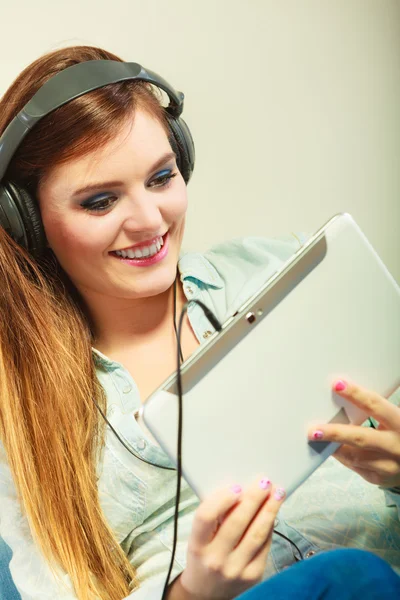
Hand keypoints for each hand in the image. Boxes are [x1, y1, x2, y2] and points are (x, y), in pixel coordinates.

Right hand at [174, 477, 285, 599]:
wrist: (206, 594)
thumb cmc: (203, 557)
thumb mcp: (199, 538)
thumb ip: (214, 517)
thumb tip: (240, 490)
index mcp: (197, 546)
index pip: (206, 518)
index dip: (222, 500)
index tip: (236, 487)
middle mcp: (216, 559)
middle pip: (237, 523)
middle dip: (253, 499)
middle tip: (263, 482)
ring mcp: (236, 569)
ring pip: (256, 534)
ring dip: (269, 510)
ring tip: (277, 493)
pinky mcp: (253, 576)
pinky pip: (265, 546)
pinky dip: (270, 526)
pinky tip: (273, 512)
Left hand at [308, 379, 399, 487]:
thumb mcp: (394, 418)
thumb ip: (376, 409)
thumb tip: (343, 392)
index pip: (375, 406)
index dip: (356, 394)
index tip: (337, 384)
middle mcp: (396, 446)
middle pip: (361, 438)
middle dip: (335, 433)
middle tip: (313, 430)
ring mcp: (388, 466)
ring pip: (354, 456)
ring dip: (333, 446)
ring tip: (317, 437)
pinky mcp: (379, 478)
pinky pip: (354, 466)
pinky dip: (341, 456)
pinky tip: (331, 448)